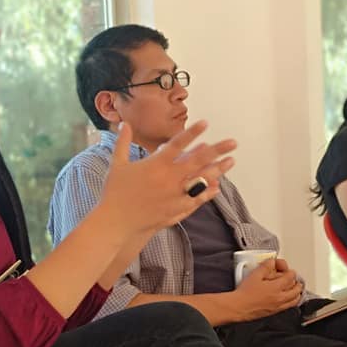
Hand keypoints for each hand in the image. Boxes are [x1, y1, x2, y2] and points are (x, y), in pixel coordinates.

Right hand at [99, 121, 236, 235]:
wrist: (116, 222)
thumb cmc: (114, 193)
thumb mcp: (117, 164)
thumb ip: (123, 142)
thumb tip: (125, 124)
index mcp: (155, 164)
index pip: (178, 144)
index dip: (192, 133)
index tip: (206, 123)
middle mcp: (168, 179)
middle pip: (197, 161)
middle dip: (217, 150)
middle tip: (232, 142)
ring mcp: (175, 195)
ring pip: (201, 180)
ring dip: (217, 170)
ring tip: (231, 161)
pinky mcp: (176, 210)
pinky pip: (196, 199)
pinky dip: (207, 192)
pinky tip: (217, 186)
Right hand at [233, 260, 302, 319]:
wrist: (239, 307)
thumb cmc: (245, 294)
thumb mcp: (255, 275)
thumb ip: (265, 266)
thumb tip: (271, 262)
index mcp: (276, 287)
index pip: (291, 277)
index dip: (291, 272)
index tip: (289, 270)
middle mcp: (280, 298)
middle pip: (296, 290)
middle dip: (297, 283)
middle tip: (295, 280)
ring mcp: (278, 306)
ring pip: (295, 300)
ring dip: (297, 293)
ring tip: (295, 290)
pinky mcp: (274, 312)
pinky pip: (289, 307)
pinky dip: (292, 301)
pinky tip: (288, 299)